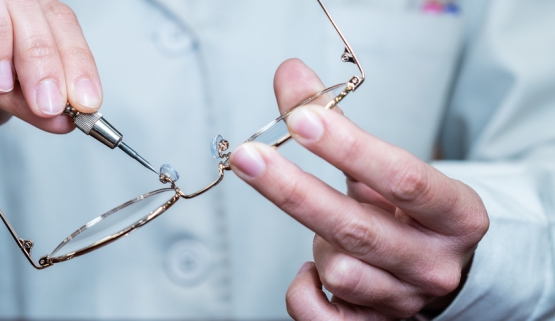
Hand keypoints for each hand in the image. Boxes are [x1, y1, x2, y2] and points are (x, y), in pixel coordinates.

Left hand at [230, 59, 488, 319]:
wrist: (441, 273)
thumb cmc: (408, 214)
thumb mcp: (386, 166)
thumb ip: (338, 123)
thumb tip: (290, 75)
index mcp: (456, 215)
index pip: (403, 179)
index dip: (349, 148)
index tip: (302, 117)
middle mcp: (435, 264)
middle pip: (357, 228)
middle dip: (294, 190)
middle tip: (249, 157)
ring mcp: (405, 302)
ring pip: (338, 270)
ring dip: (317, 242)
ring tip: (327, 228)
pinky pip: (317, 313)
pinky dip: (303, 290)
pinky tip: (312, 271)